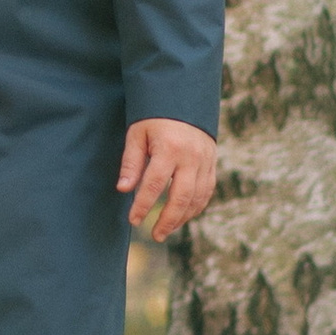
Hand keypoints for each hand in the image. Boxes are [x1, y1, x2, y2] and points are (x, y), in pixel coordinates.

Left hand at [119, 117, 217, 242]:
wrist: (184, 98)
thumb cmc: (154, 117)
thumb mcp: (137, 134)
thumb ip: (131, 162)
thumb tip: (123, 189)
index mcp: (170, 148)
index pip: (154, 184)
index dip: (143, 205)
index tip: (133, 220)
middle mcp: (191, 156)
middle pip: (181, 197)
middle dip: (168, 220)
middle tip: (155, 236)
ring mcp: (205, 160)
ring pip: (197, 198)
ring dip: (182, 218)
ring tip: (166, 230)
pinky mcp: (212, 163)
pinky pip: (207, 191)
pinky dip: (196, 207)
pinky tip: (183, 216)